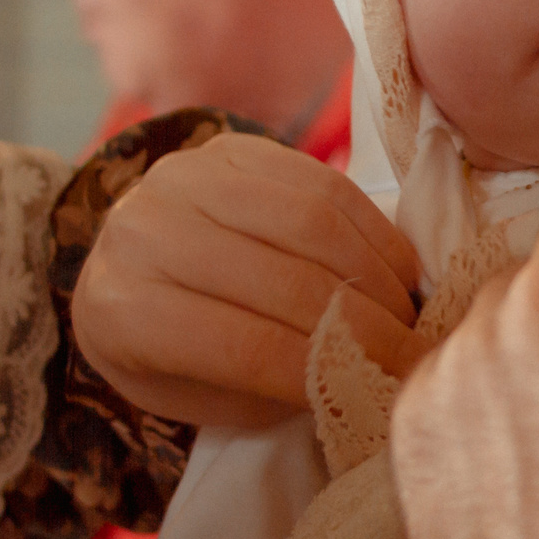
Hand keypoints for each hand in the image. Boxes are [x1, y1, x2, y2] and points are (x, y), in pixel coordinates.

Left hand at [69, 134, 423, 426]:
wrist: (129, 264)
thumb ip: (271, 387)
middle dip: (365, 327)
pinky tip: (394, 268)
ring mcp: (184, 177)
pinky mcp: (228, 146)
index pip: (246, 348)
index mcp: (125, 309)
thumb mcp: (201, 393)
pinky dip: (372, 230)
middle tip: (413, 355)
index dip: (327, 371)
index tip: (386, 390)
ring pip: (311, 223)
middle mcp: (145, 232)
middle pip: (285, 281)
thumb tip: (368, 378)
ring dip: (376, 275)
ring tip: (406, 312)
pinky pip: (321, 183)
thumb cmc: (167, 349)